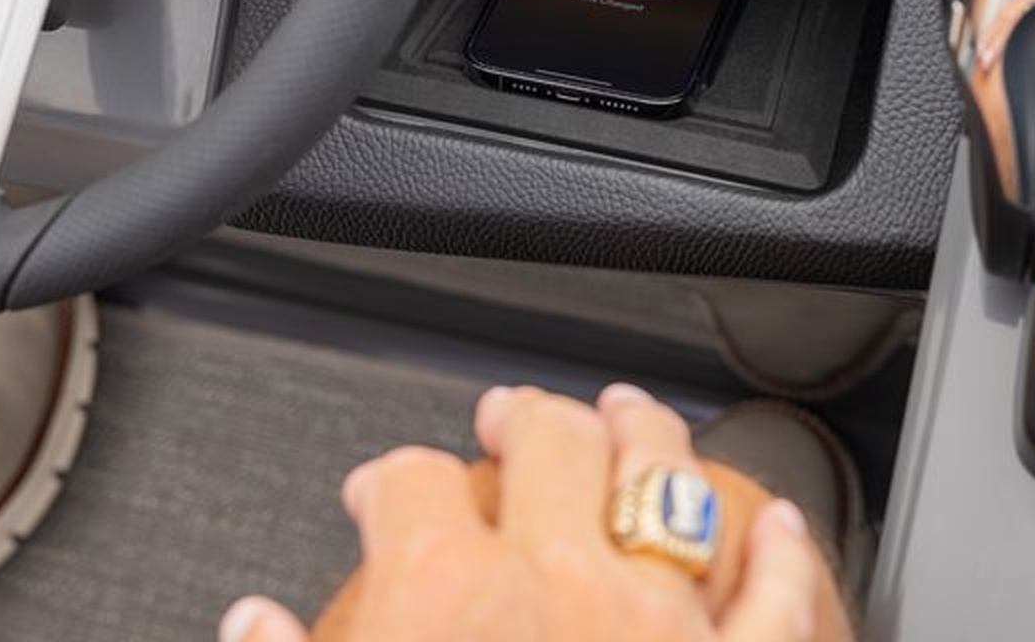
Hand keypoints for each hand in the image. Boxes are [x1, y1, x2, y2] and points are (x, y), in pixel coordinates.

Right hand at [219, 385, 831, 641]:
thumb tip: (251, 626)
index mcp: (447, 593)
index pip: (410, 483)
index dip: (388, 478)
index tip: (380, 492)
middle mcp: (559, 582)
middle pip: (549, 442)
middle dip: (525, 417)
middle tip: (510, 418)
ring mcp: (661, 624)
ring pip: (664, 482)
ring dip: (646, 436)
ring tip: (631, 414)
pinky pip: (776, 600)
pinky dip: (783, 556)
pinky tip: (782, 527)